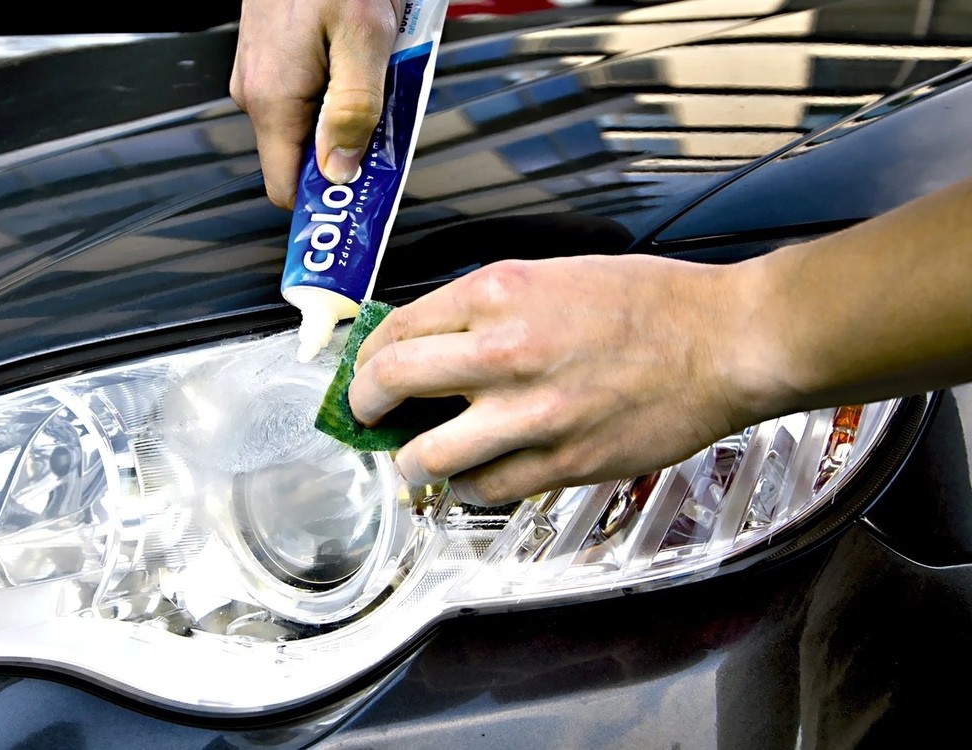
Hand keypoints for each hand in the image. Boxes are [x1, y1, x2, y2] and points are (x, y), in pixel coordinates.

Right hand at [230, 0, 398, 207]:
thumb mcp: (364, 38)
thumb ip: (353, 110)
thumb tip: (340, 172)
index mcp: (273, 99)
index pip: (286, 188)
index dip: (324, 201)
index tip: (362, 200)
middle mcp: (256, 93)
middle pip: (302, 157)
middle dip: (349, 149)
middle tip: (389, 124)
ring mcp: (260, 75)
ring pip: (307, 123)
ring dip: (348, 114)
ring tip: (377, 74)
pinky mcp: (270, 58)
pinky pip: (305, 93)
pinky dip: (337, 87)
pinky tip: (361, 56)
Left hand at [348, 256, 758, 505]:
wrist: (724, 341)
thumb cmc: (649, 303)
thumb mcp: (552, 276)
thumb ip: (488, 309)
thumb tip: (433, 342)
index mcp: (498, 293)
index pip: (395, 331)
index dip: (366, 359)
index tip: (366, 372)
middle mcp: (503, 351)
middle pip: (388, 385)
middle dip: (364, 406)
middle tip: (368, 415)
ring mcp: (530, 413)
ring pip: (427, 455)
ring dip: (409, 462)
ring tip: (415, 461)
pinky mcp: (562, 461)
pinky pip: (486, 488)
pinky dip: (470, 486)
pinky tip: (476, 475)